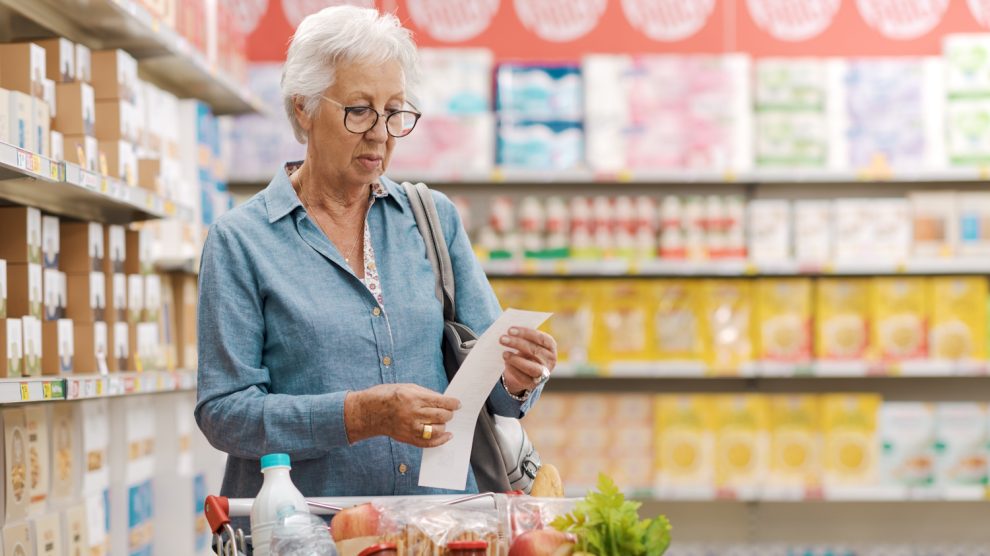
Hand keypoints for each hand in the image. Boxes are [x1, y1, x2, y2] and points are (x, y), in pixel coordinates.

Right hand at [344, 383, 460, 447]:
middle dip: (449, 414)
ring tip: (444, 421)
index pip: (440, 402)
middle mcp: (412, 413)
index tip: (458, 404)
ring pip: (437, 430)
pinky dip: (439, 441)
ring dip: (444, 426)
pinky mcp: (407, 438)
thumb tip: (442, 400)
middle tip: (450, 412)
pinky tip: (446, 436)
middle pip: (441, 416)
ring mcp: (410, 427)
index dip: (453, 403)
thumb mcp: (406, 387)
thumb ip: (425, 394)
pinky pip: (428, 443)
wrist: (367, 412)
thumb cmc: (386, 396)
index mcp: (413, 397)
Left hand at [500, 327, 557, 396]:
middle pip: (535, 350)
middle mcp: (550, 359)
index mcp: (550, 346)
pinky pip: (524, 377)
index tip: (510, 330)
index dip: (526, 333)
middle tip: (502, 339)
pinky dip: (514, 370)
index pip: (541, 338)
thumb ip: (522, 337)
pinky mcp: (533, 383)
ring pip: (531, 367)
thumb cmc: (525, 350)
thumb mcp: (527, 342)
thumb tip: (508, 332)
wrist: (523, 370)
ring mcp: (543, 373)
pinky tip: (506, 363)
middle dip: (517, 344)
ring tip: (504, 354)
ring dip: (516, 360)